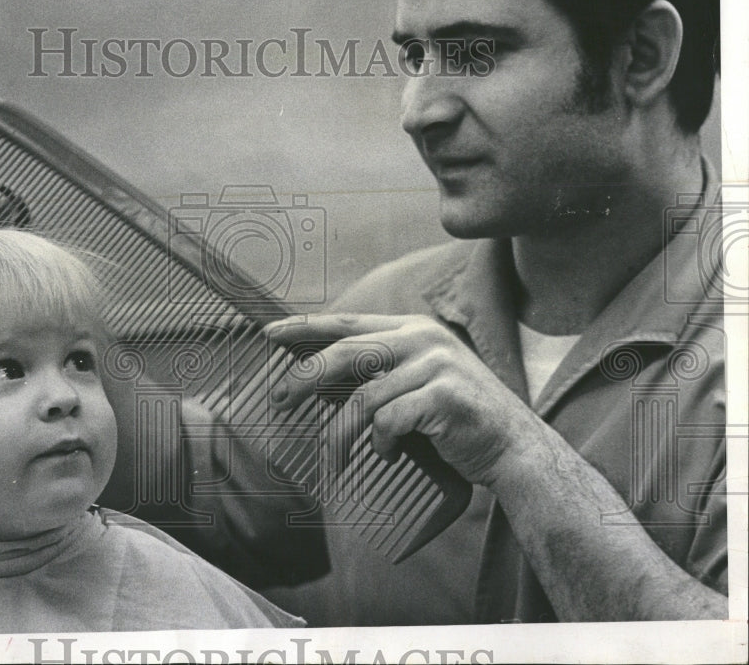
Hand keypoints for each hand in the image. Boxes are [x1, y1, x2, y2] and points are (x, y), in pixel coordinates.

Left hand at [266, 313, 543, 486]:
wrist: (513, 447)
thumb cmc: (456, 419)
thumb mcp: (416, 382)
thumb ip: (378, 373)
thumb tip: (317, 381)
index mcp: (412, 329)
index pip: (347, 322)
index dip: (305, 327)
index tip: (269, 334)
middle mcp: (423, 339)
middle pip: (345, 353)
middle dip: (305, 377)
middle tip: (279, 400)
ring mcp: (436, 366)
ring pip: (362, 398)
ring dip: (341, 434)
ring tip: (336, 460)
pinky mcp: (444, 397)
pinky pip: (389, 421)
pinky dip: (380, 443)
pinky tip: (386, 453)